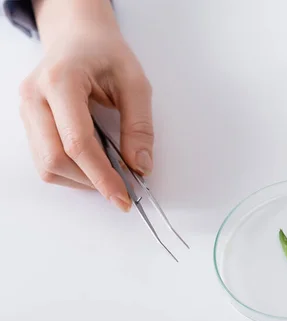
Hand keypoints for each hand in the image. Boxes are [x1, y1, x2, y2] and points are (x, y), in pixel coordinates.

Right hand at [19, 0, 153, 210]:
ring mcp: (26, 110)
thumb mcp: (135, 83)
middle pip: (54, 160)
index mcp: (60, 81)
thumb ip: (140, 126)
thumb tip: (141, 166)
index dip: (101, 175)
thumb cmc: (106, 54)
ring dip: (80, 179)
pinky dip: (72, 170)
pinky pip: (45, 159)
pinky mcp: (29, 121)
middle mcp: (34, 97)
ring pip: (45, 165)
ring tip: (110, 173)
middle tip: (122, 189)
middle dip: (90, 181)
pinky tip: (94, 163)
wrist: (79, 37)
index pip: (76, 143)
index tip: (123, 196)